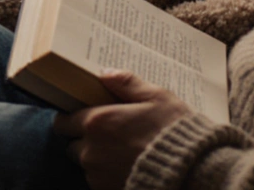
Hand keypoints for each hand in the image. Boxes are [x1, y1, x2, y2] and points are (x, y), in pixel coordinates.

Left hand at [52, 69, 192, 189]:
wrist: (190, 171)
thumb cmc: (173, 131)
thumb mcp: (156, 97)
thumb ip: (126, 83)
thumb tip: (105, 73)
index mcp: (97, 122)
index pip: (63, 121)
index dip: (72, 118)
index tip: (83, 116)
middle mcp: (90, 150)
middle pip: (71, 144)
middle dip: (84, 139)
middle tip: (107, 134)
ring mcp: (97, 174)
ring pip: (85, 164)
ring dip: (96, 157)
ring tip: (122, 151)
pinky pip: (98, 180)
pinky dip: (107, 174)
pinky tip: (127, 166)